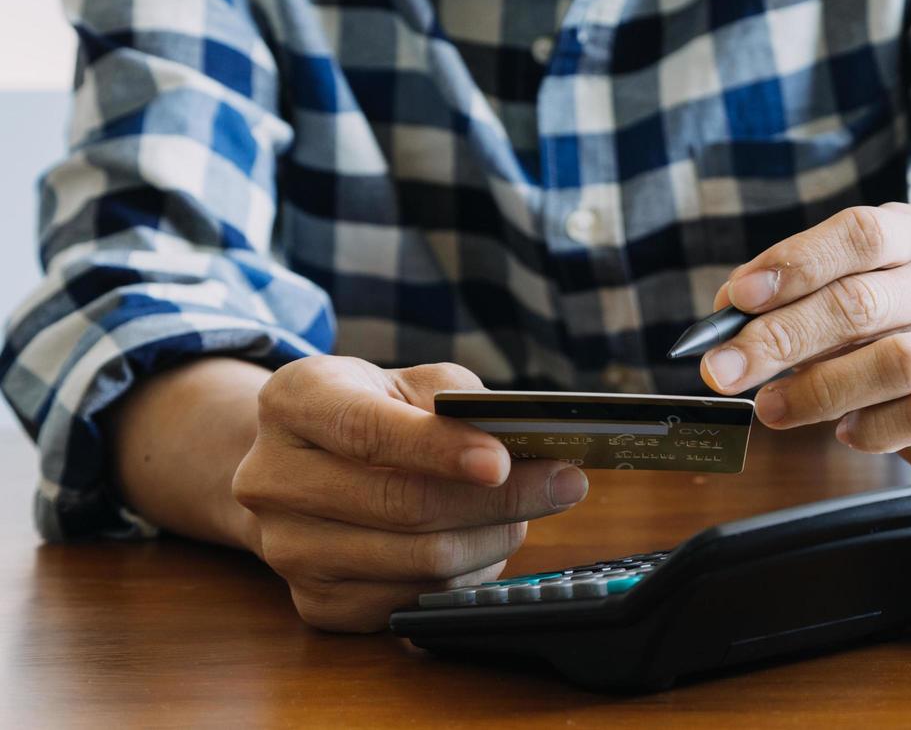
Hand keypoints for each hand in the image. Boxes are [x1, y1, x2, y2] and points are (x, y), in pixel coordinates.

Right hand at [231, 357, 586, 630]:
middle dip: (499, 497)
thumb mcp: (408, 381)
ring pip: (419, 561)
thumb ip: (458, 402)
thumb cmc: (376, 413)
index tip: (501, 459)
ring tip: (526, 512)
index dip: (439, 449)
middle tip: (564, 483)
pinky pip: (415, 600)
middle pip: (402, 504)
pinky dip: (466, 575)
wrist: (305, 468)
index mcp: (293, 402)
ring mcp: (287, 550)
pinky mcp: (315, 604)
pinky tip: (480, 543)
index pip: (367, 430)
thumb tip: (523, 447)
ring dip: (493, 537)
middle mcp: (271, 478)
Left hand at [698, 203, 910, 477]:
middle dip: (782, 337)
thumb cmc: (897, 333)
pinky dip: (873, 427)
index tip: (739, 298)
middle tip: (725, 369)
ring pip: (895, 361)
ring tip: (771, 407)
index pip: (860, 234)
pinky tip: (847, 431)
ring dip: (818, 389)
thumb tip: (727, 317)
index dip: (795, 263)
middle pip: (863, 302)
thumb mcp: (847, 298)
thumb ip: (791, 301)